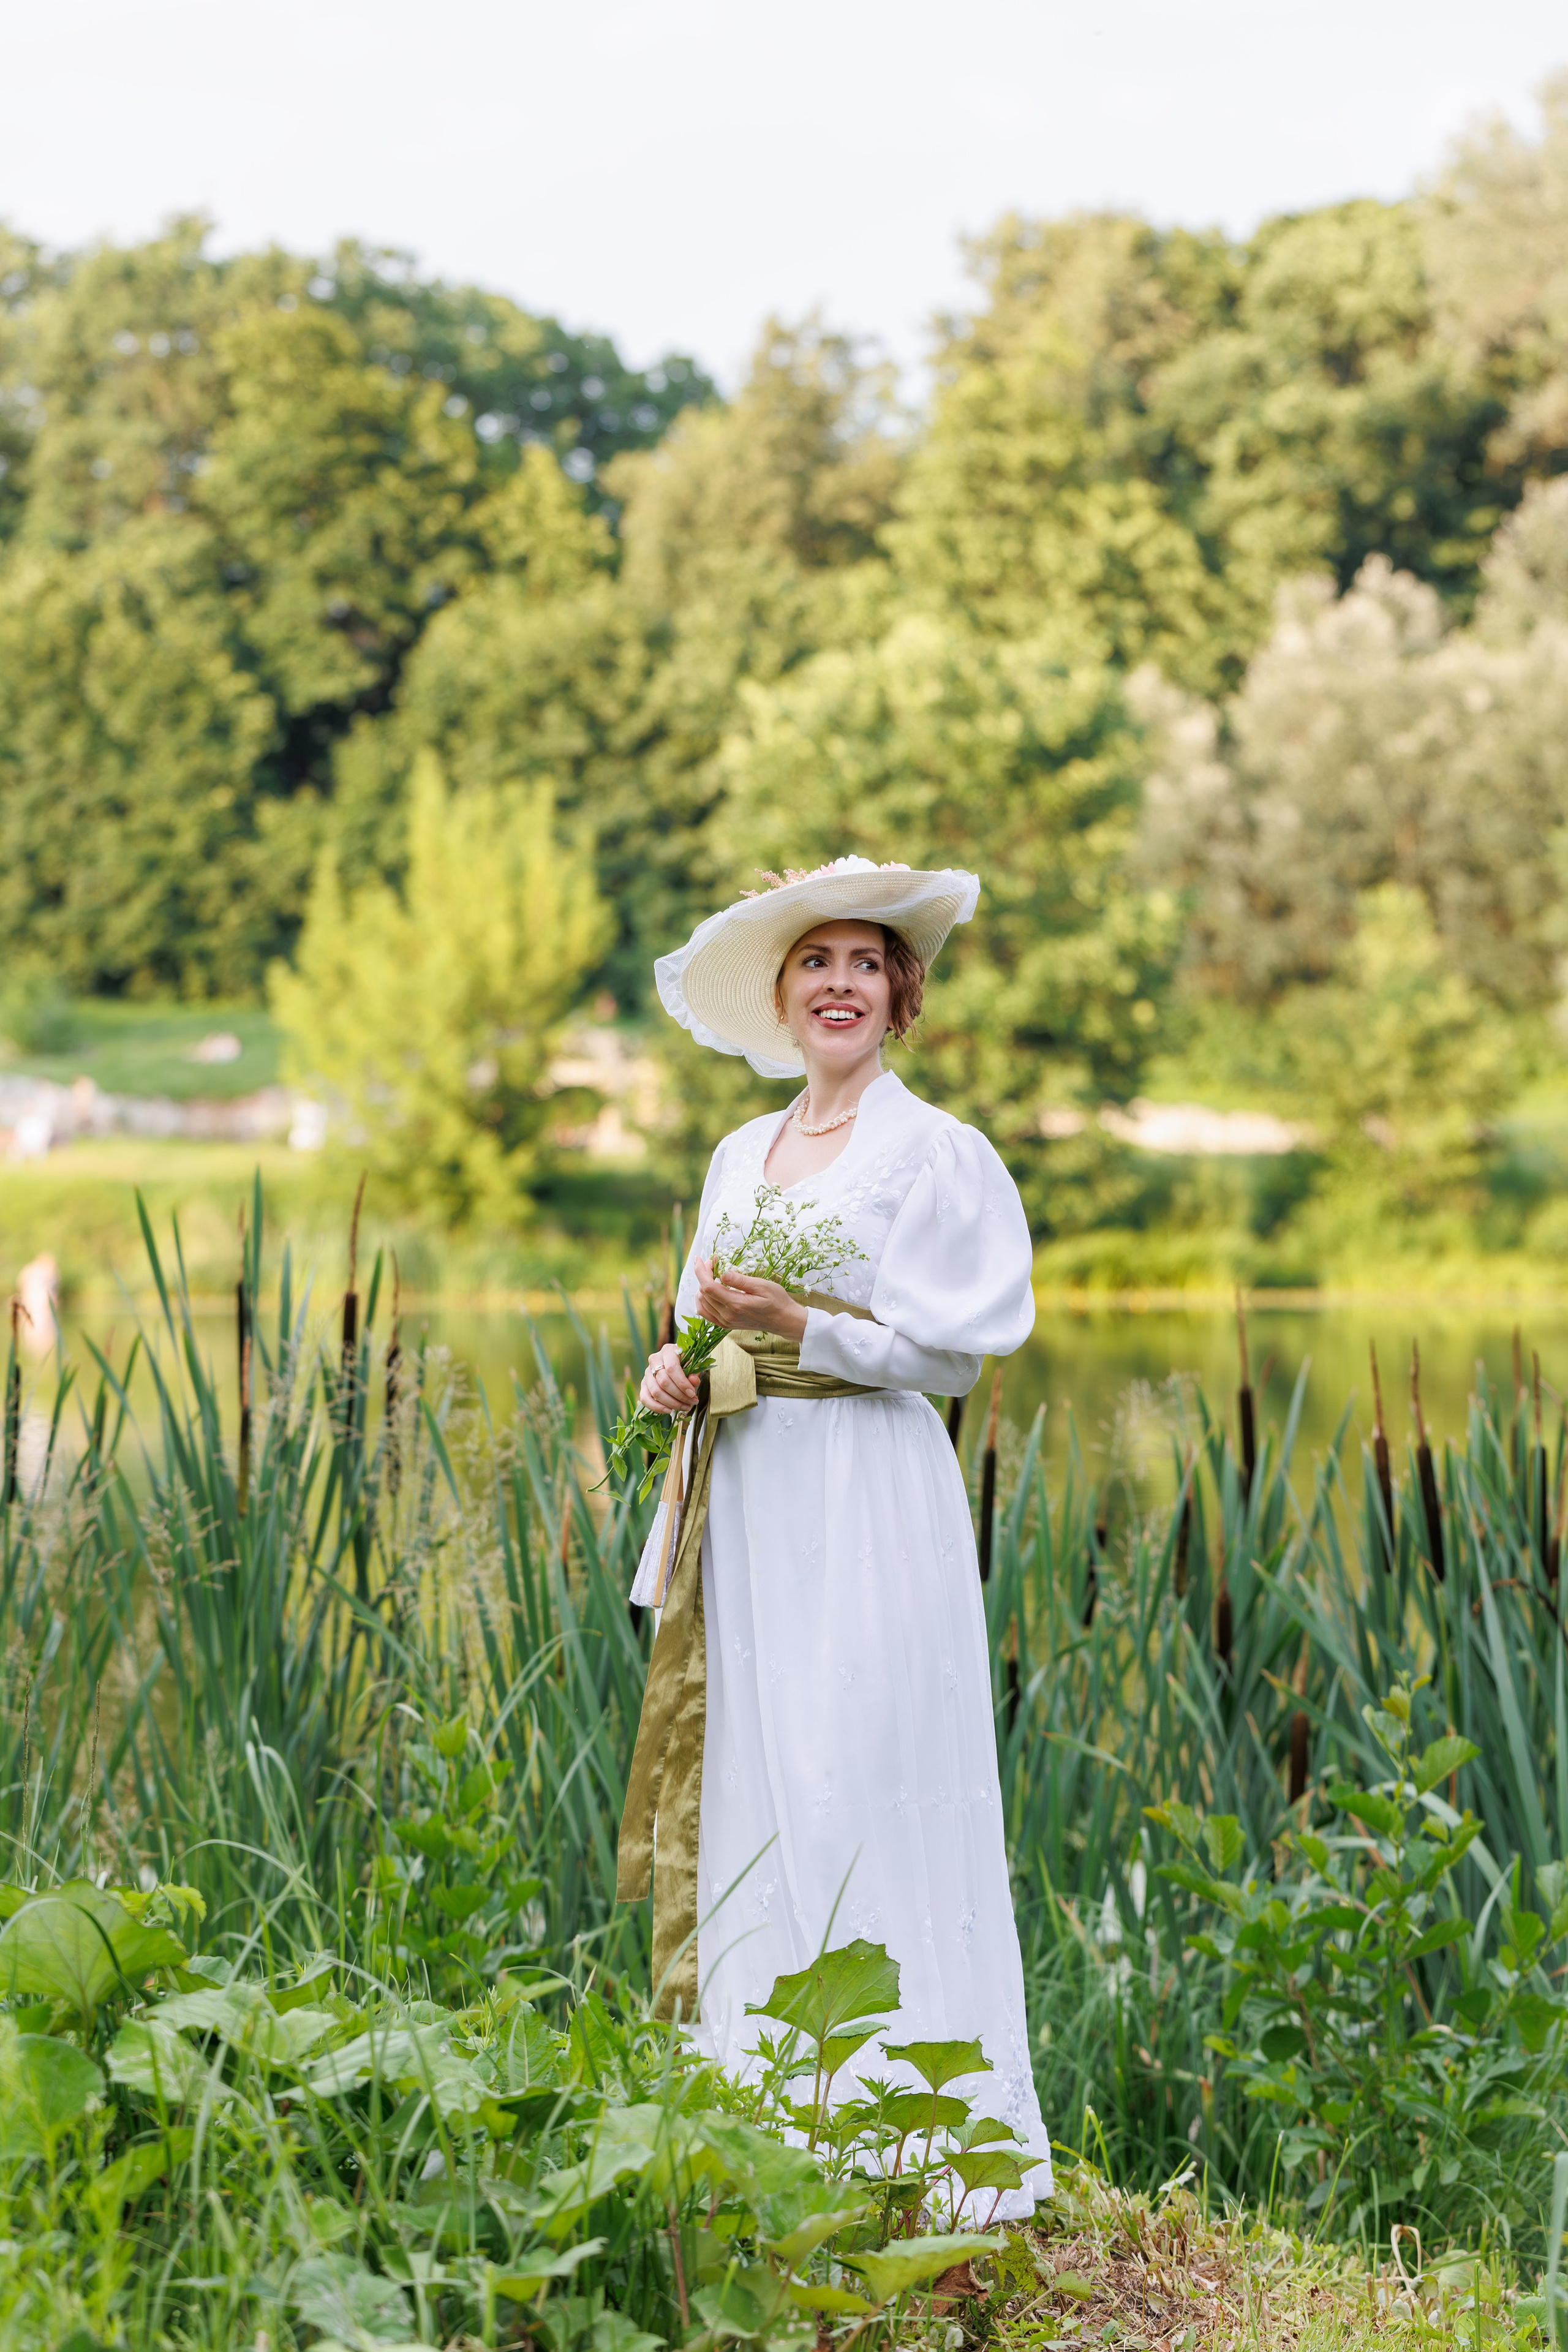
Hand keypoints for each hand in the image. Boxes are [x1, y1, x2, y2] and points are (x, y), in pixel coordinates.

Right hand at [639, 1343, 699, 1415]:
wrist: (678, 1361)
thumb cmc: (687, 1362)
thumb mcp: (694, 1364)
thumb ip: (694, 1372)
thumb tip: (694, 1382)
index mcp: (667, 1351)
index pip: (672, 1368)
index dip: (682, 1383)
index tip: (692, 1394)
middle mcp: (654, 1360)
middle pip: (664, 1382)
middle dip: (679, 1395)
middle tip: (692, 1402)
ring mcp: (647, 1372)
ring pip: (656, 1392)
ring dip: (671, 1403)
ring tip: (685, 1407)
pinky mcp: (643, 1384)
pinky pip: (645, 1398)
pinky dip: (656, 1407)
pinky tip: (668, 1411)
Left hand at [693, 1258, 808, 1341]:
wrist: (783, 1320)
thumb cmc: (777, 1301)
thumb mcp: (762, 1286)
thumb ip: (741, 1280)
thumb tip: (722, 1273)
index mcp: (736, 1304)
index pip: (708, 1287)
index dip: (700, 1271)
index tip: (699, 1258)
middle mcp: (728, 1315)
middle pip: (703, 1293)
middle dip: (703, 1274)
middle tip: (713, 1262)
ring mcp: (726, 1322)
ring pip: (702, 1303)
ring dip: (702, 1286)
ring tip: (712, 1274)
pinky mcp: (726, 1324)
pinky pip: (706, 1313)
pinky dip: (703, 1300)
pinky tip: (709, 1291)